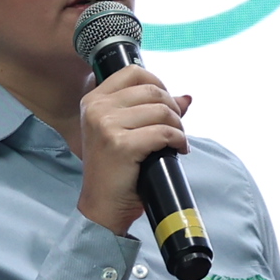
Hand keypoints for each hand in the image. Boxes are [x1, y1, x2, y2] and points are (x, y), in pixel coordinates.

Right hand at [73, 60, 191, 232]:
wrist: (102, 206)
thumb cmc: (114, 171)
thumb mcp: (124, 133)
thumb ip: (150, 111)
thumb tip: (187, 97)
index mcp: (93, 101)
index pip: (132, 72)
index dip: (158, 83)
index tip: (166, 103)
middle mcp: (96, 109)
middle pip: (152, 90)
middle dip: (173, 109)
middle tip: (176, 128)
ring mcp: (106, 125)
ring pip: (161, 111)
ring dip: (178, 126)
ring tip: (177, 141)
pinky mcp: (121, 144)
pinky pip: (163, 132)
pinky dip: (178, 140)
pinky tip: (178, 150)